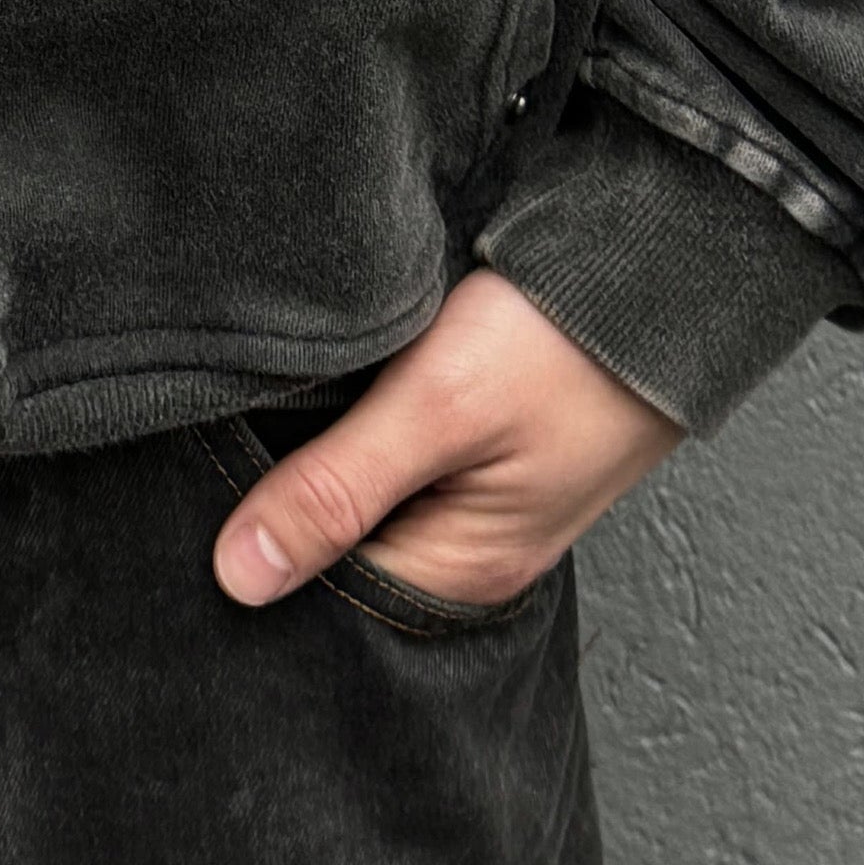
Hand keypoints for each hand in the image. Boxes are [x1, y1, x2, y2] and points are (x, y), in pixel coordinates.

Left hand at [213, 268, 681, 610]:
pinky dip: (356, 427)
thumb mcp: (437, 409)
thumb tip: (238, 577)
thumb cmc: (564, 344)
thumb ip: (336, 490)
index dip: (256, 551)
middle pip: (341, 552)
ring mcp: (480, 496)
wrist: (661, 266)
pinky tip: (329, 390)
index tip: (201, 501)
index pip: (322, 598)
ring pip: (363, 499)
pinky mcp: (482, 443)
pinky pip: (394, 458)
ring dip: (317, 458)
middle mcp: (469, 550)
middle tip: (220, 438)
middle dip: (282, 505)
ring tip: (265, 410)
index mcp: (461, 573)